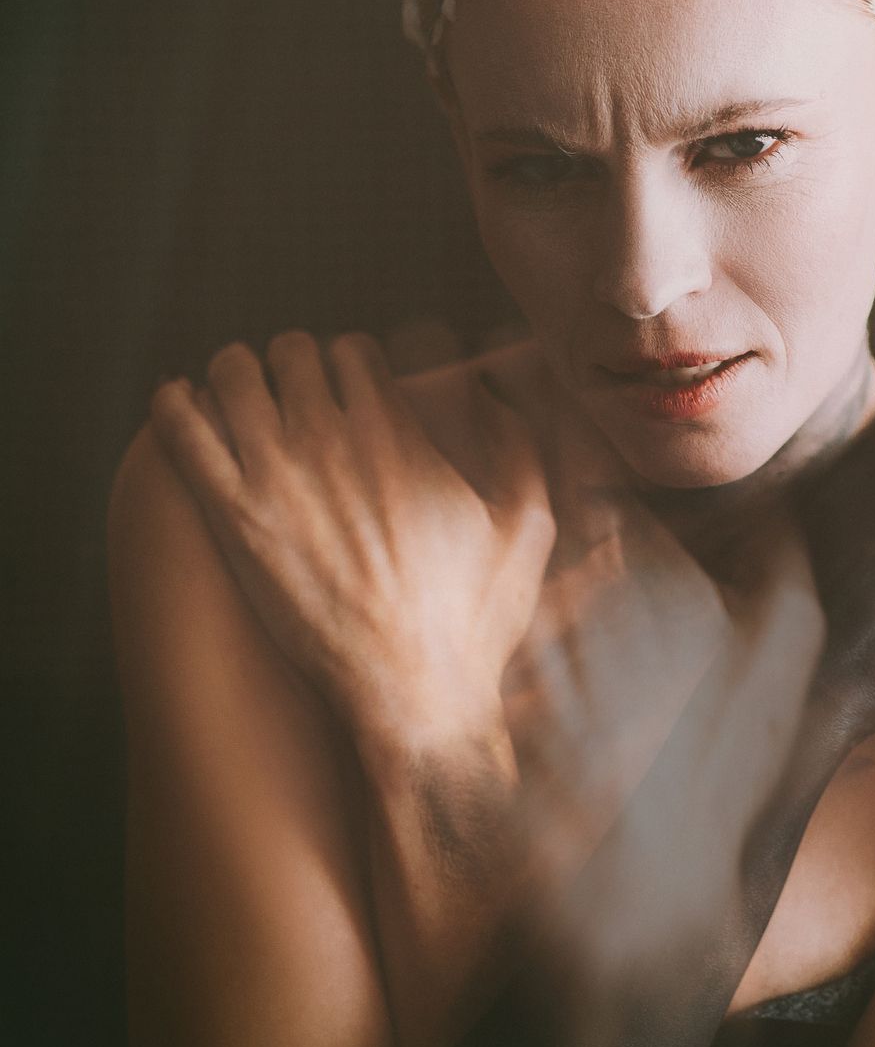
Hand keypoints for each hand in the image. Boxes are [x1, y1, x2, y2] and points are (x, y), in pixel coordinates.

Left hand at [148, 331, 556, 750]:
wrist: (414, 695)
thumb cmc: (471, 619)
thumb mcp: (528, 524)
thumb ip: (518, 445)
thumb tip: (488, 387)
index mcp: (400, 435)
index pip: (353, 351)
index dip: (348, 362)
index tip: (344, 386)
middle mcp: (336, 442)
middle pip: (291, 352)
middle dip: (291, 362)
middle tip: (289, 391)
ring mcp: (279, 478)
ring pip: (234, 377)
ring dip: (234, 374)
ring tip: (235, 395)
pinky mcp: (235, 519)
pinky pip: (184, 435)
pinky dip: (174, 405)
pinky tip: (177, 401)